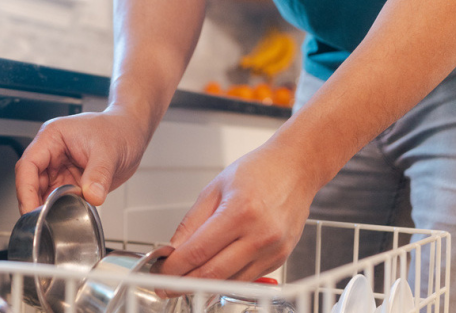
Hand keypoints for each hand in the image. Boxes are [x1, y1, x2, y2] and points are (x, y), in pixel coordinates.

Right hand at [15, 109, 151, 212]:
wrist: (132, 134)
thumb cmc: (119, 130)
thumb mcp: (110, 151)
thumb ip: (99, 175)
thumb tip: (92, 196)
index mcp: (52, 137)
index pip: (28, 165)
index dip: (26, 190)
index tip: (30, 210)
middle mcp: (52, 152)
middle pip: (31, 181)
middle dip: (34, 203)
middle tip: (40, 222)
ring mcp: (60, 167)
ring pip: (43, 192)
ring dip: (47, 207)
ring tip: (54, 220)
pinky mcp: (70, 180)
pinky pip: (59, 198)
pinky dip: (60, 208)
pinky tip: (67, 215)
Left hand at [156, 144, 318, 288]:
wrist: (296, 169)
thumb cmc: (259, 172)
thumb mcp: (214, 189)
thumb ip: (191, 223)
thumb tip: (172, 251)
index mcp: (240, 212)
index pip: (197, 251)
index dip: (173, 268)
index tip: (159, 272)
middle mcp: (260, 235)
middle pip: (212, 274)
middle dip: (182, 284)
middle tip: (164, 286)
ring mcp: (273, 250)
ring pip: (229, 282)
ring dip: (202, 287)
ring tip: (182, 282)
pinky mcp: (280, 258)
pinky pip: (245, 279)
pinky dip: (224, 281)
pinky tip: (209, 276)